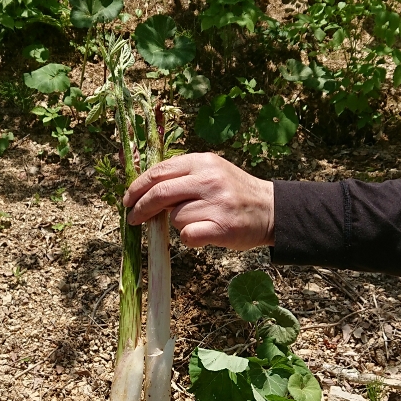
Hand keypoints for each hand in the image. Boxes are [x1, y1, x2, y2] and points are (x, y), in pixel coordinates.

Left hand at [123, 152, 273, 249]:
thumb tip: (143, 188)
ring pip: (175, 218)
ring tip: (199, 220)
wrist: (272, 210)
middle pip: (159, 193)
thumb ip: (182, 176)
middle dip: (140, 208)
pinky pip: (187, 236)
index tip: (128, 199)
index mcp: (202, 162)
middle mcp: (209, 179)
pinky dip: (189, 238)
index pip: (158, 172)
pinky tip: (203, 233)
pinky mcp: (222, 227)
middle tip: (133, 218)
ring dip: (178, 223)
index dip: (137, 187)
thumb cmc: (235, 193)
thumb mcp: (211, 172)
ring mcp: (216, 203)